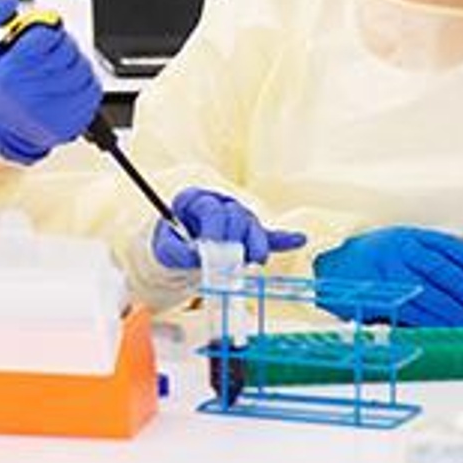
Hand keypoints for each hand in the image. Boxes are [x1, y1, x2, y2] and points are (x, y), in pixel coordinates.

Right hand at [0, 0, 101, 164]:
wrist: (6, 129)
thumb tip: (9, 3)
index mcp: (9, 74)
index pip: (46, 35)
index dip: (47, 31)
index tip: (40, 38)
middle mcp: (32, 94)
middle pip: (68, 49)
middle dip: (62, 44)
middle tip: (51, 52)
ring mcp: (55, 110)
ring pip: (83, 66)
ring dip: (75, 62)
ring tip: (58, 69)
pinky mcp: (74, 120)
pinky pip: (93, 87)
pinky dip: (86, 81)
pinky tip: (68, 85)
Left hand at [151, 187, 305, 269]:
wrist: (177, 252)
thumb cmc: (170, 246)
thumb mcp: (164, 249)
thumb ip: (178, 252)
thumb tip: (198, 256)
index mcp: (195, 200)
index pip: (211, 208)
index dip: (213, 229)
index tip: (210, 248)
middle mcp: (219, 204)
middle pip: (235, 216)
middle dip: (234, 239)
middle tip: (229, 262)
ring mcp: (236, 218)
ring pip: (252, 226)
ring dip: (255, 244)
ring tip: (254, 262)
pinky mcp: (249, 235)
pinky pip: (268, 235)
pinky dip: (283, 239)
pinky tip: (298, 239)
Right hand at [313, 226, 462, 326]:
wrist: (333, 265)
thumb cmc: (376, 257)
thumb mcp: (401, 243)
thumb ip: (429, 253)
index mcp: (408, 236)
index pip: (446, 247)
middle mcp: (396, 250)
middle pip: (438, 270)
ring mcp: (384, 271)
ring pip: (423, 291)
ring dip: (448, 309)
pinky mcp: (374, 292)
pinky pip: (404, 308)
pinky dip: (424, 319)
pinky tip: (439, 326)